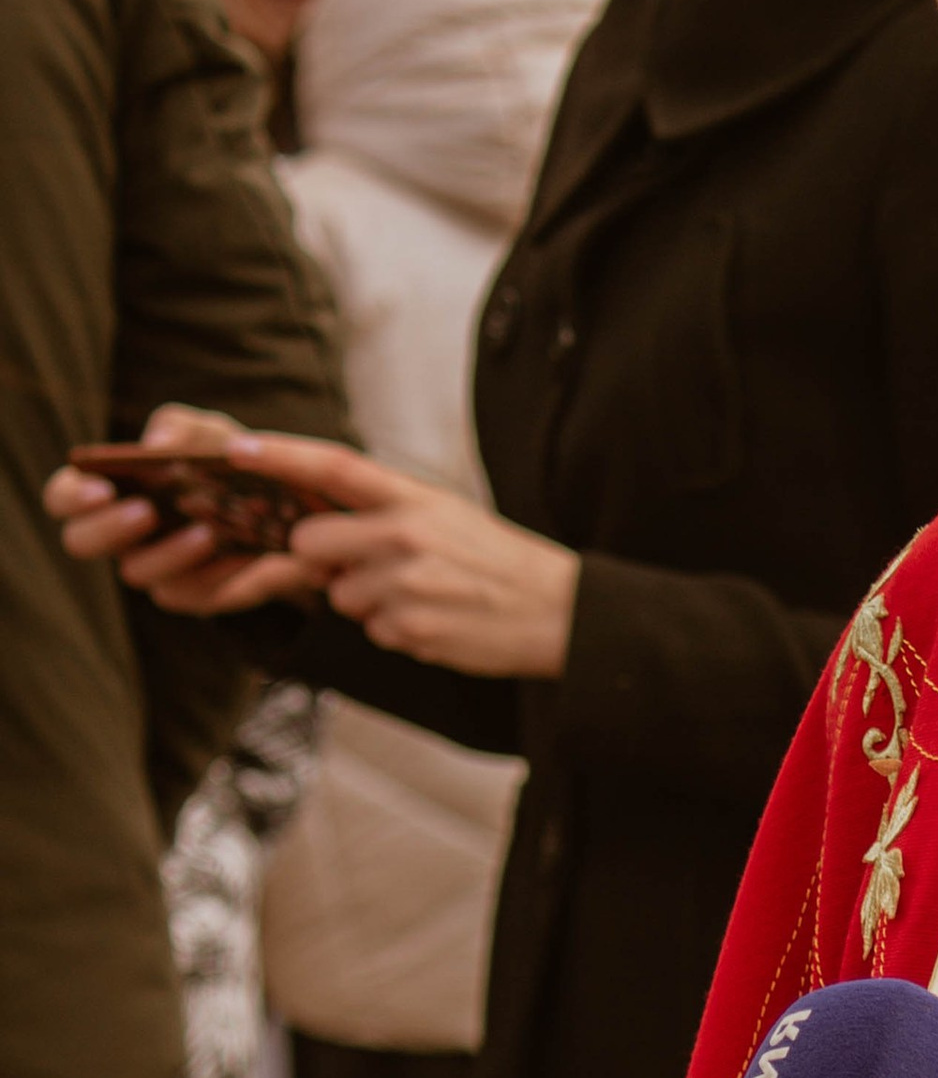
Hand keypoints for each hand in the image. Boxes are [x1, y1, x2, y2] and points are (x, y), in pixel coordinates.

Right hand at [45, 404, 327, 614]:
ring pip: (135, 573)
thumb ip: (180, 428)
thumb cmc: (223, 461)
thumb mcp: (207, 433)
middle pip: (80, 541)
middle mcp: (118, 534)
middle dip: (107, 529)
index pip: (63, 497)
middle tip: (145, 511)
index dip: (71, 496)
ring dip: (168, 552)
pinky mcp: (189, 593)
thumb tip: (157, 442)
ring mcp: (151, 567)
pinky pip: (188, 594)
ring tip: (206, 532)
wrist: (280, 506)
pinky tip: (239, 553)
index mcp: (107, 490)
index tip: (102, 489)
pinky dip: (214, 574)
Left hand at [48, 410, 577, 675]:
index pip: (335, 466)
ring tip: (425, 597)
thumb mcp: (449, 516)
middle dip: (325, 559)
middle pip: (313, 542)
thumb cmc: (499, 563)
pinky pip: (372, 630)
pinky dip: (396, 630)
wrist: (563, 613)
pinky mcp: (410, 629)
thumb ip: (385, 513)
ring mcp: (405, 584)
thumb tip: (319, 528)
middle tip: (370, 565)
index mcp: (415, 498)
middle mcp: (405, 535)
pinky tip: (437, 622)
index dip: (280, 455)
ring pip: (341, 595)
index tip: (235, 447)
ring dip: (368, 601)